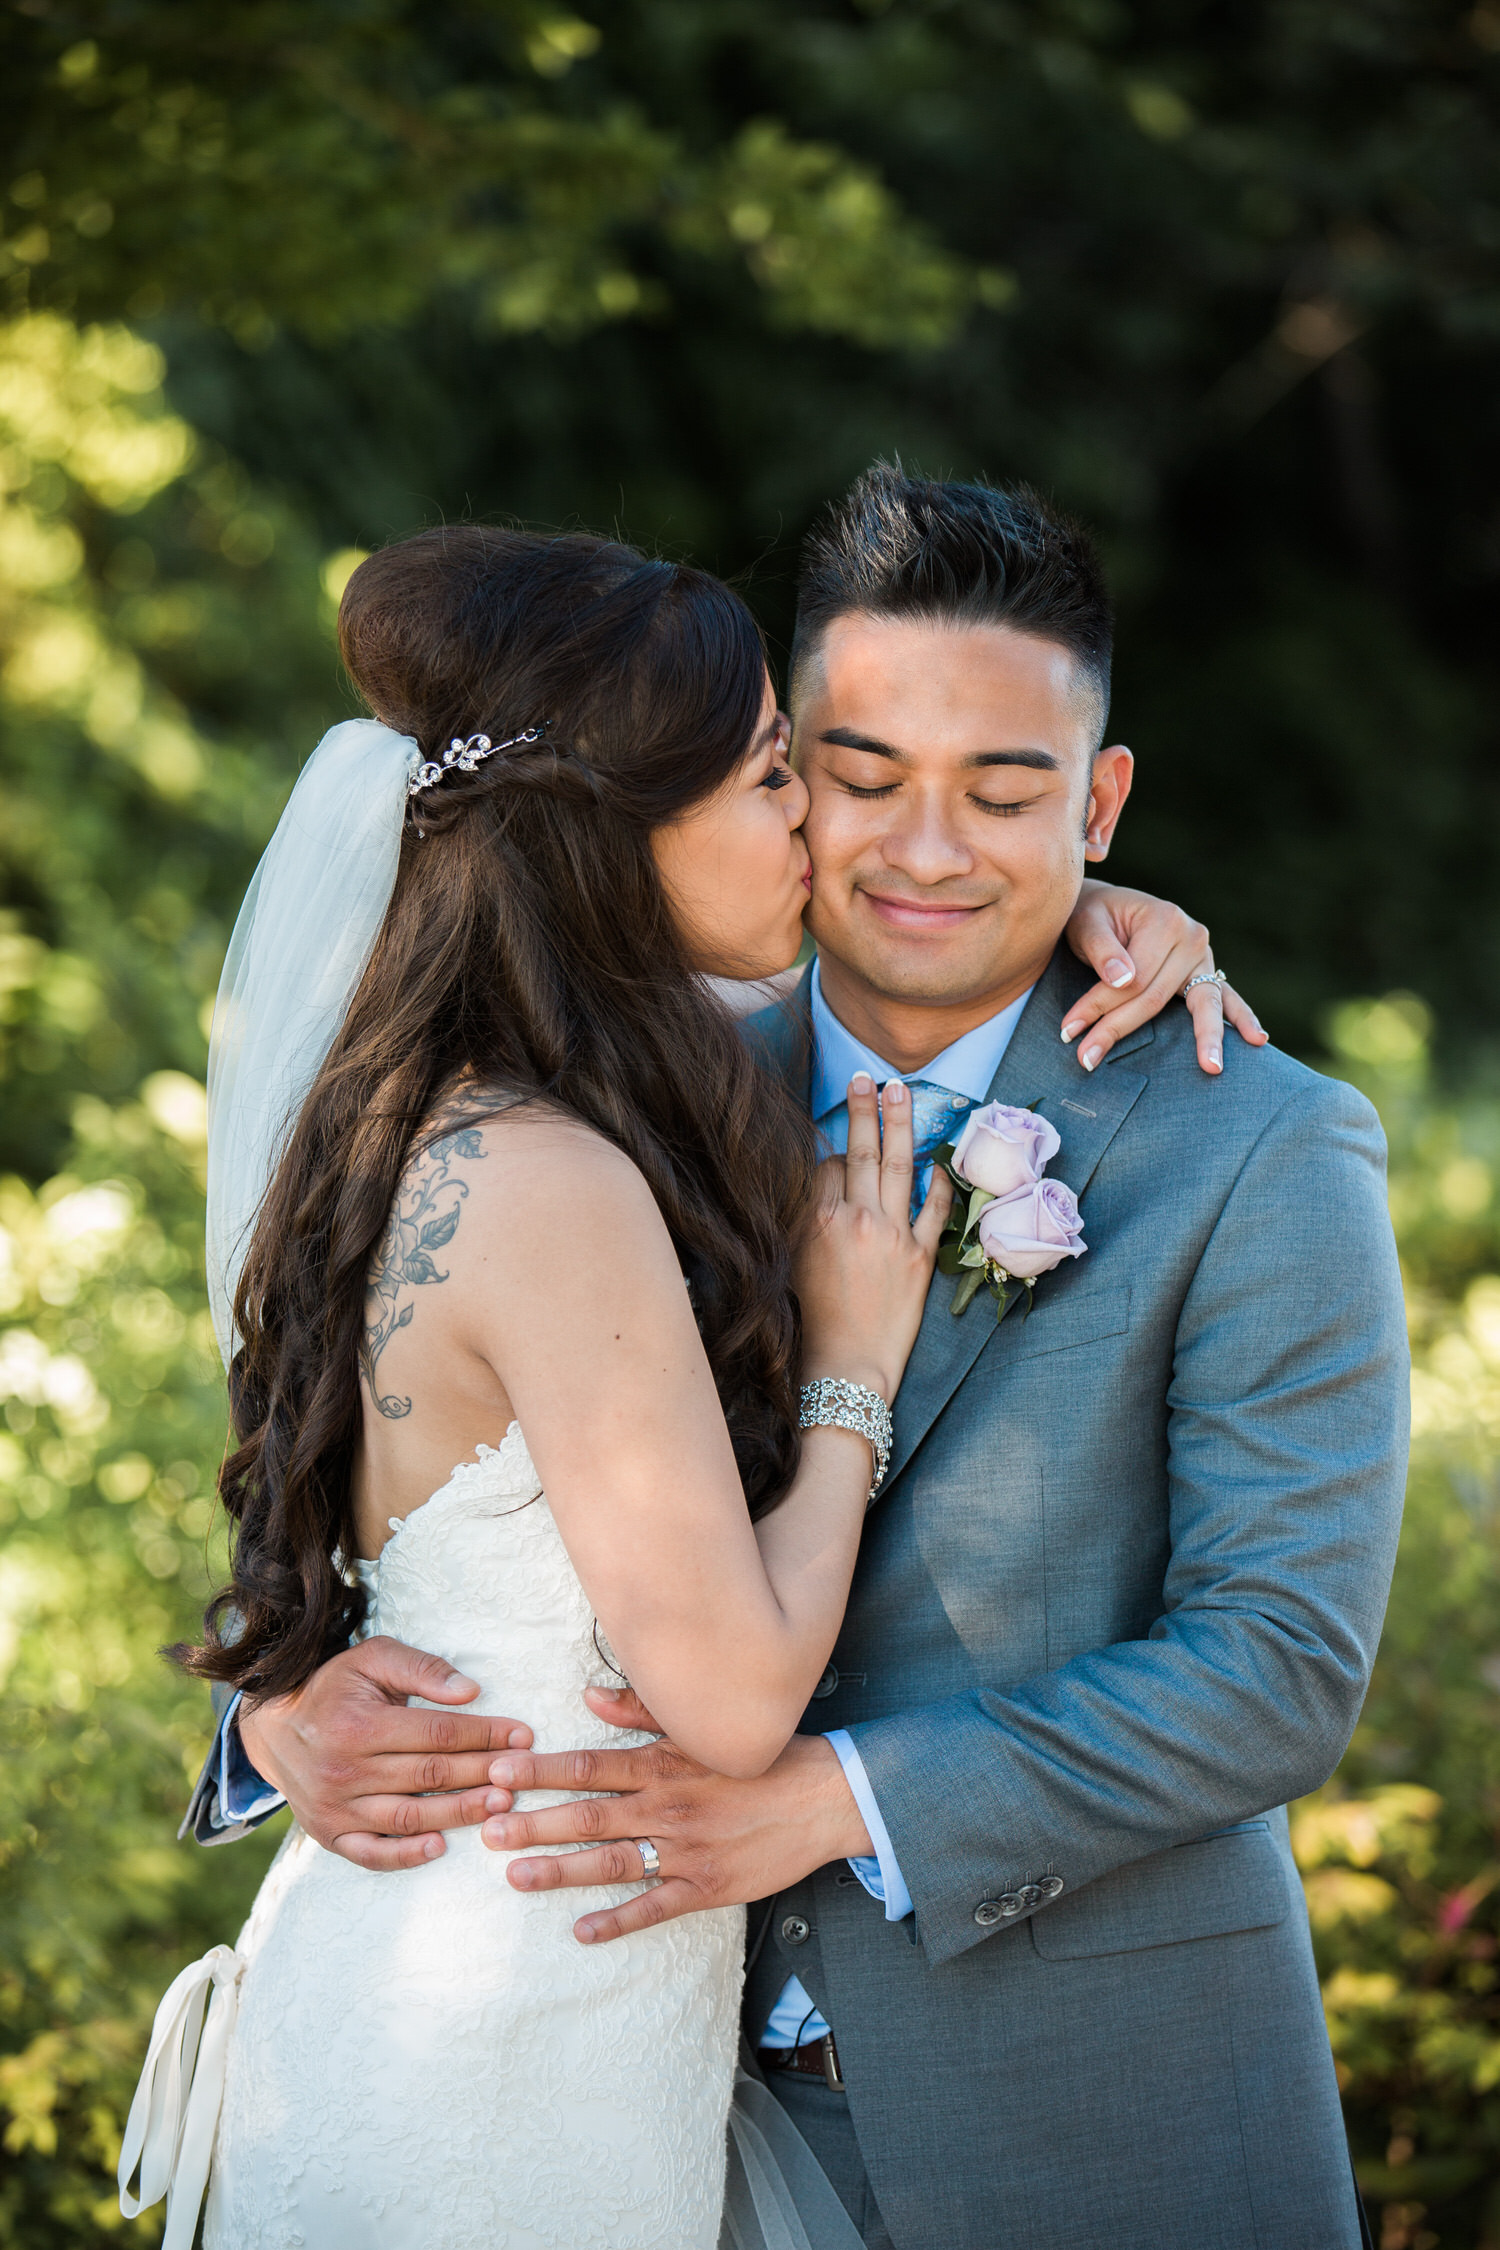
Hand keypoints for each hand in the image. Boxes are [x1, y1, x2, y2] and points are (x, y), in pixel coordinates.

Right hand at [239, 1635, 532, 1871]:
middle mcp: (345, 1770)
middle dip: (483, 1774)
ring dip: (459, 1813)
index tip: (522, 1736)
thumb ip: (422, 1669)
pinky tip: (441, 1846)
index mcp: (359, 1725)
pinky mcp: (328, 1835)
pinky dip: (406, 1855)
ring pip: (409, 1816)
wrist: (275, 1729)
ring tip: (501, 1807)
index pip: (437, 1734)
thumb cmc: (335, 1688)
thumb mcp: (373, 1659)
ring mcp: (335, 1808)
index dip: (484, 1735)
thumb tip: (470, 1691)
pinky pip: (372, 1853)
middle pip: (429, 1776)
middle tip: (525, 1774)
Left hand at [479, 1686, 871, 1943]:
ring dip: (560, 1870)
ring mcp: (685, 1852)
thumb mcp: (701, 1725)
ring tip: (515, 1876)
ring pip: (611, 1863)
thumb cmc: (762, 1757)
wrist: (825, 1799)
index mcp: (664, 1764)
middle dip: (533, 1822)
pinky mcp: (705, 1888)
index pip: (590, 1766)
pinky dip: (618, 1921)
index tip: (499, 1771)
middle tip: (487, 1829)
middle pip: (588, 1816)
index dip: (541, 1770)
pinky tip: (582, 1931)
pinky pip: (654, 1908)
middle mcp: (668, 1807)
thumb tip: (587, 1695)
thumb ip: (641, 1710)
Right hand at [795, 1073, 952, 1400]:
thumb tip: (817, 1190)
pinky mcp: (919, 1258)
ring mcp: (890, 1235)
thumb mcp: (791, 1265)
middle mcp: (853, 1219)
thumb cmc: (810, 1326)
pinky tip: (941, 1161)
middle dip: (863, 1110)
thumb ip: (804, 1224)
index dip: (829, 1152)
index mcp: (815, 1221)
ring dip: (899, 1124)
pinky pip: (933, 1209)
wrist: (845, 1370)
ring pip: (895, 1166)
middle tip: (868, 1077)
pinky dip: (939, 1183)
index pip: (824, 1166)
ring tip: (901, 1091)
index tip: (834, 1147)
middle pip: (858, 1151)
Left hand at [1061, 880, 1266, 1075]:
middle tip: (1087, 1060)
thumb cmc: (1093, 915)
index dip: (1098, 1006)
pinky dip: (1239, 1018)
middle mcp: (1192, 936)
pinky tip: (1256, 1039)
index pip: (1133, 978)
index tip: (1067, 1031)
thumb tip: (1123, 979)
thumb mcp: (1087, 923)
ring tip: (1211, 1068)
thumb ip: (1102, 949)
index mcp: (1165, 920)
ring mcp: (1203, 956)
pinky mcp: (1206, 973)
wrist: (1106, 906)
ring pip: (1198, 1004)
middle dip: (1120, 1028)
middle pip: (1157, 996)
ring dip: (1205, 1037)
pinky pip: (1225, 998)